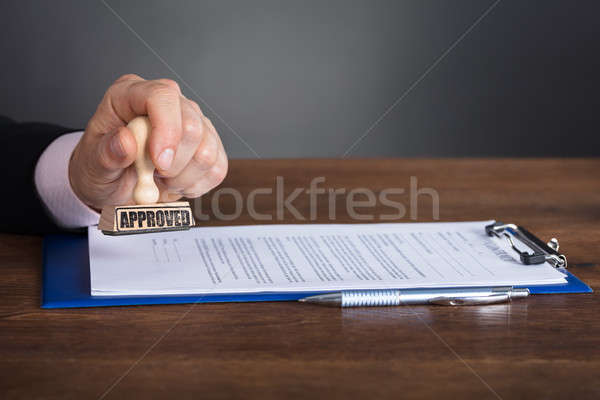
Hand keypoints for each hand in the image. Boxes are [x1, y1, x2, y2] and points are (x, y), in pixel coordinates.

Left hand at [69, 74, 227, 209]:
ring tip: (160, 178)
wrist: (115, 186)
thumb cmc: (101, 167)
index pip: (162, 96)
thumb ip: (106, 154)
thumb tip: (126, 141)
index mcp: (131, 94)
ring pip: (207, 150)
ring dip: (182, 176)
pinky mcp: (210, 145)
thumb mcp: (92, 165)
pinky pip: (217, 168)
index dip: (167, 129)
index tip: (159, 162)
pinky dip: (195, 185)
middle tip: (151, 175)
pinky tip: (175, 182)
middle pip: (192, 125)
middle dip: (173, 162)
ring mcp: (193, 121)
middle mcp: (167, 103)